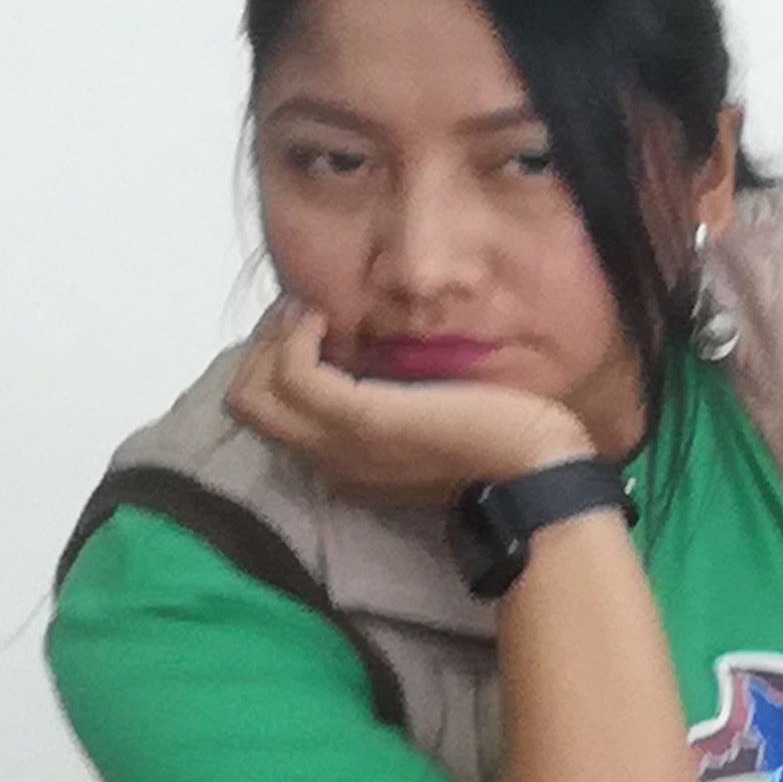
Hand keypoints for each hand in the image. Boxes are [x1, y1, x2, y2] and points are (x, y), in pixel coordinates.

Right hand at [227, 308, 593, 511]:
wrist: (536, 468)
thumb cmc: (498, 438)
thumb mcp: (427, 422)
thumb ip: (389, 406)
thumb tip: (366, 361)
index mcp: (343, 464)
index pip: (269, 417)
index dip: (272, 366)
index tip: (304, 330)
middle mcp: (327, 461)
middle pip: (246, 404)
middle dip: (260, 350)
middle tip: (301, 316)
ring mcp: (340, 443)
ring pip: (254, 391)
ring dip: (273, 340)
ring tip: (312, 313)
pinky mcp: (363, 418)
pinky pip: (294, 375)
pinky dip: (296, 339)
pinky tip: (326, 318)